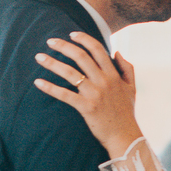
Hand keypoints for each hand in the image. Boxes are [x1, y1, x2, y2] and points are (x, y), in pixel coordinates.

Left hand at [33, 31, 144, 156]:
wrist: (125, 136)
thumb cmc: (126, 112)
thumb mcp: (132, 87)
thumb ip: (127, 68)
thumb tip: (116, 51)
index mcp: (114, 74)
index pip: (97, 49)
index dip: (84, 39)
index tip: (71, 34)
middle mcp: (104, 81)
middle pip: (81, 56)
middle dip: (63, 46)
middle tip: (49, 41)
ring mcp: (94, 94)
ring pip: (70, 73)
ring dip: (52, 63)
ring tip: (39, 57)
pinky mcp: (86, 107)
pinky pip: (64, 95)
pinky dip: (50, 88)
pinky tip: (38, 82)